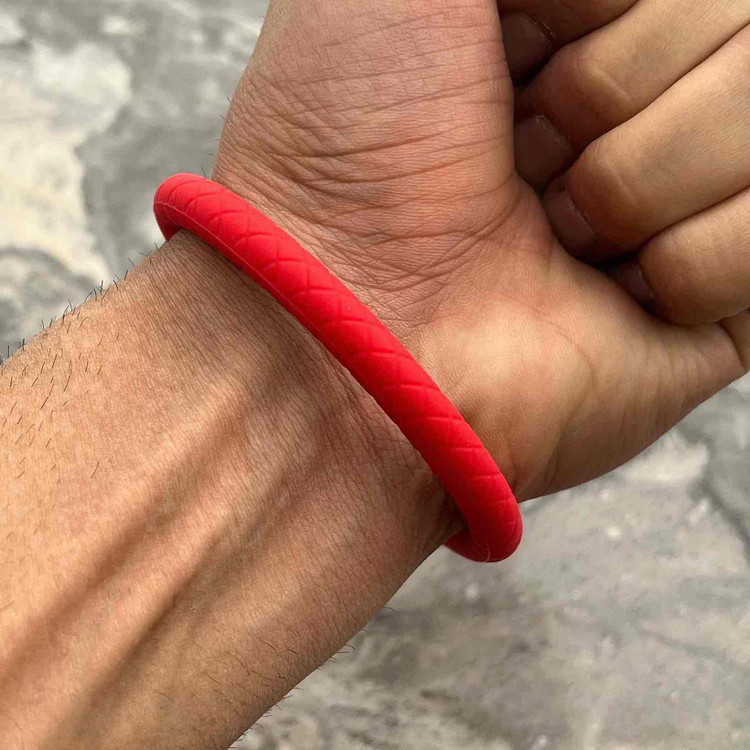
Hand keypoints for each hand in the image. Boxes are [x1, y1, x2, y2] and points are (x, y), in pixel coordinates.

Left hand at [214, 0, 748, 501]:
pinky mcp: (717, 301)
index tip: (504, 52)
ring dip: (635, 180)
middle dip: (606, 91)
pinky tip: (603, 293)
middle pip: (740, 29)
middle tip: (520, 160)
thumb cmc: (353, 138)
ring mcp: (683, 201)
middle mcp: (640, 106)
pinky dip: (679, 268)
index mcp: (580, 19)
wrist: (346, 316)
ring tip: (553, 230)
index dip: (590, 7)